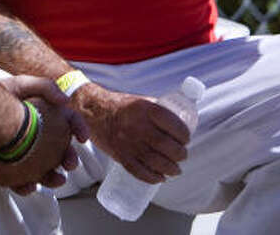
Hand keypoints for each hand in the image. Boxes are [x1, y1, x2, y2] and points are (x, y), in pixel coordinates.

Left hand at [0, 75, 88, 193]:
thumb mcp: (21, 84)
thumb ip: (45, 87)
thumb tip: (66, 101)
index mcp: (44, 116)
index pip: (69, 123)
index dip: (79, 129)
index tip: (83, 138)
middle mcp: (37, 136)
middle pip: (60, 151)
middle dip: (69, 159)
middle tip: (69, 163)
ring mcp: (23, 153)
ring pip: (43, 170)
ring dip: (53, 177)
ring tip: (56, 179)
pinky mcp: (8, 167)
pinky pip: (20, 181)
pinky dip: (26, 186)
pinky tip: (28, 185)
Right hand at [72, 84, 188, 183]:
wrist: (94, 112)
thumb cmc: (121, 106)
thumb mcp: (142, 101)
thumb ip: (160, 111)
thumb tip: (181, 123)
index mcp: (146, 109)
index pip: (173, 125)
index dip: (184, 135)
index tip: (185, 139)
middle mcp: (138, 126)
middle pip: (167, 146)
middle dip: (180, 154)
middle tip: (182, 155)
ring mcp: (128, 143)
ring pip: (156, 162)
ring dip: (170, 169)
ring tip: (175, 170)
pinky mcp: (120, 156)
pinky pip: (139, 172)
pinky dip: (153, 178)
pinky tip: (160, 178)